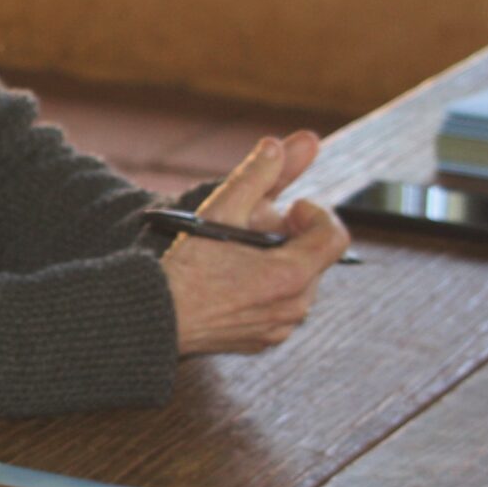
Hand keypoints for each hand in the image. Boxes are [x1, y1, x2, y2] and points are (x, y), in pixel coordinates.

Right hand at [161, 132, 349, 355]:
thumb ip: (255, 175)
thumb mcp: (220, 211)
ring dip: (282, 262)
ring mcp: (279, 327)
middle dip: (295, 237)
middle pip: (316, 259)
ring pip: (299, 284)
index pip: (335, 236)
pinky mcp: (262, 341)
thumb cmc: (184, 268)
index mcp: (293, 275)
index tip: (290, 208)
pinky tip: (234, 279)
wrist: (152, 318)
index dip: (316, 214)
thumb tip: (276, 145)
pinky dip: (268, 289)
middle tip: (257, 226)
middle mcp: (294, 307)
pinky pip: (280, 308)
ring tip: (243, 253)